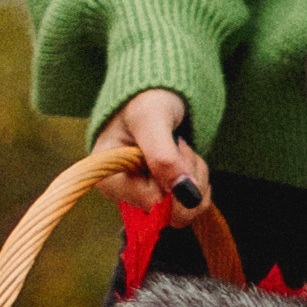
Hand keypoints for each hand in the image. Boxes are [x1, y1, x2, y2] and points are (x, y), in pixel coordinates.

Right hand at [97, 87, 210, 216]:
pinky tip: (185, 157)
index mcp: (108, 180)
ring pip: (186, 208)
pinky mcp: (162, 198)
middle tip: (178, 144)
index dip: (171, 178)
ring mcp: (145, 198)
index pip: (153, 202)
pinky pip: (192, 204)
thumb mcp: (150, 119)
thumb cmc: (144, 100)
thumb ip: (163, 155)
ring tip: (179, 145)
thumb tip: (185, 195)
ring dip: (195, 174)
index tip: (172, 145)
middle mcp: (124, 196)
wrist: (153, 95)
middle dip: (187, 175)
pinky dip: (198, 179)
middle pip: (172, 211)